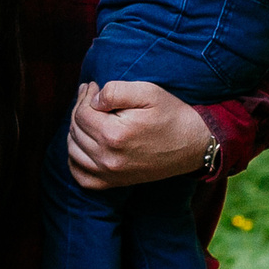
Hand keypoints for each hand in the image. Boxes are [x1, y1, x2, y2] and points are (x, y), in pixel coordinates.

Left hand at [66, 79, 216, 189]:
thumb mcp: (147, 91)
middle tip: (90, 96)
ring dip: (76, 132)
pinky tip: (84, 146)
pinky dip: (76, 161)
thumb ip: (114, 91)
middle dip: (79, 109)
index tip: (93, 86)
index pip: (81, 112)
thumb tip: (92, 99)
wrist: (194, 145)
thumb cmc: (171, 115)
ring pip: (74, 151)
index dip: (84, 95)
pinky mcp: (115, 183)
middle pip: (76, 130)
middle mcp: (108, 158)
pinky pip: (82, 177)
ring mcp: (111, 174)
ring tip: (88, 116)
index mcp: (114, 134)